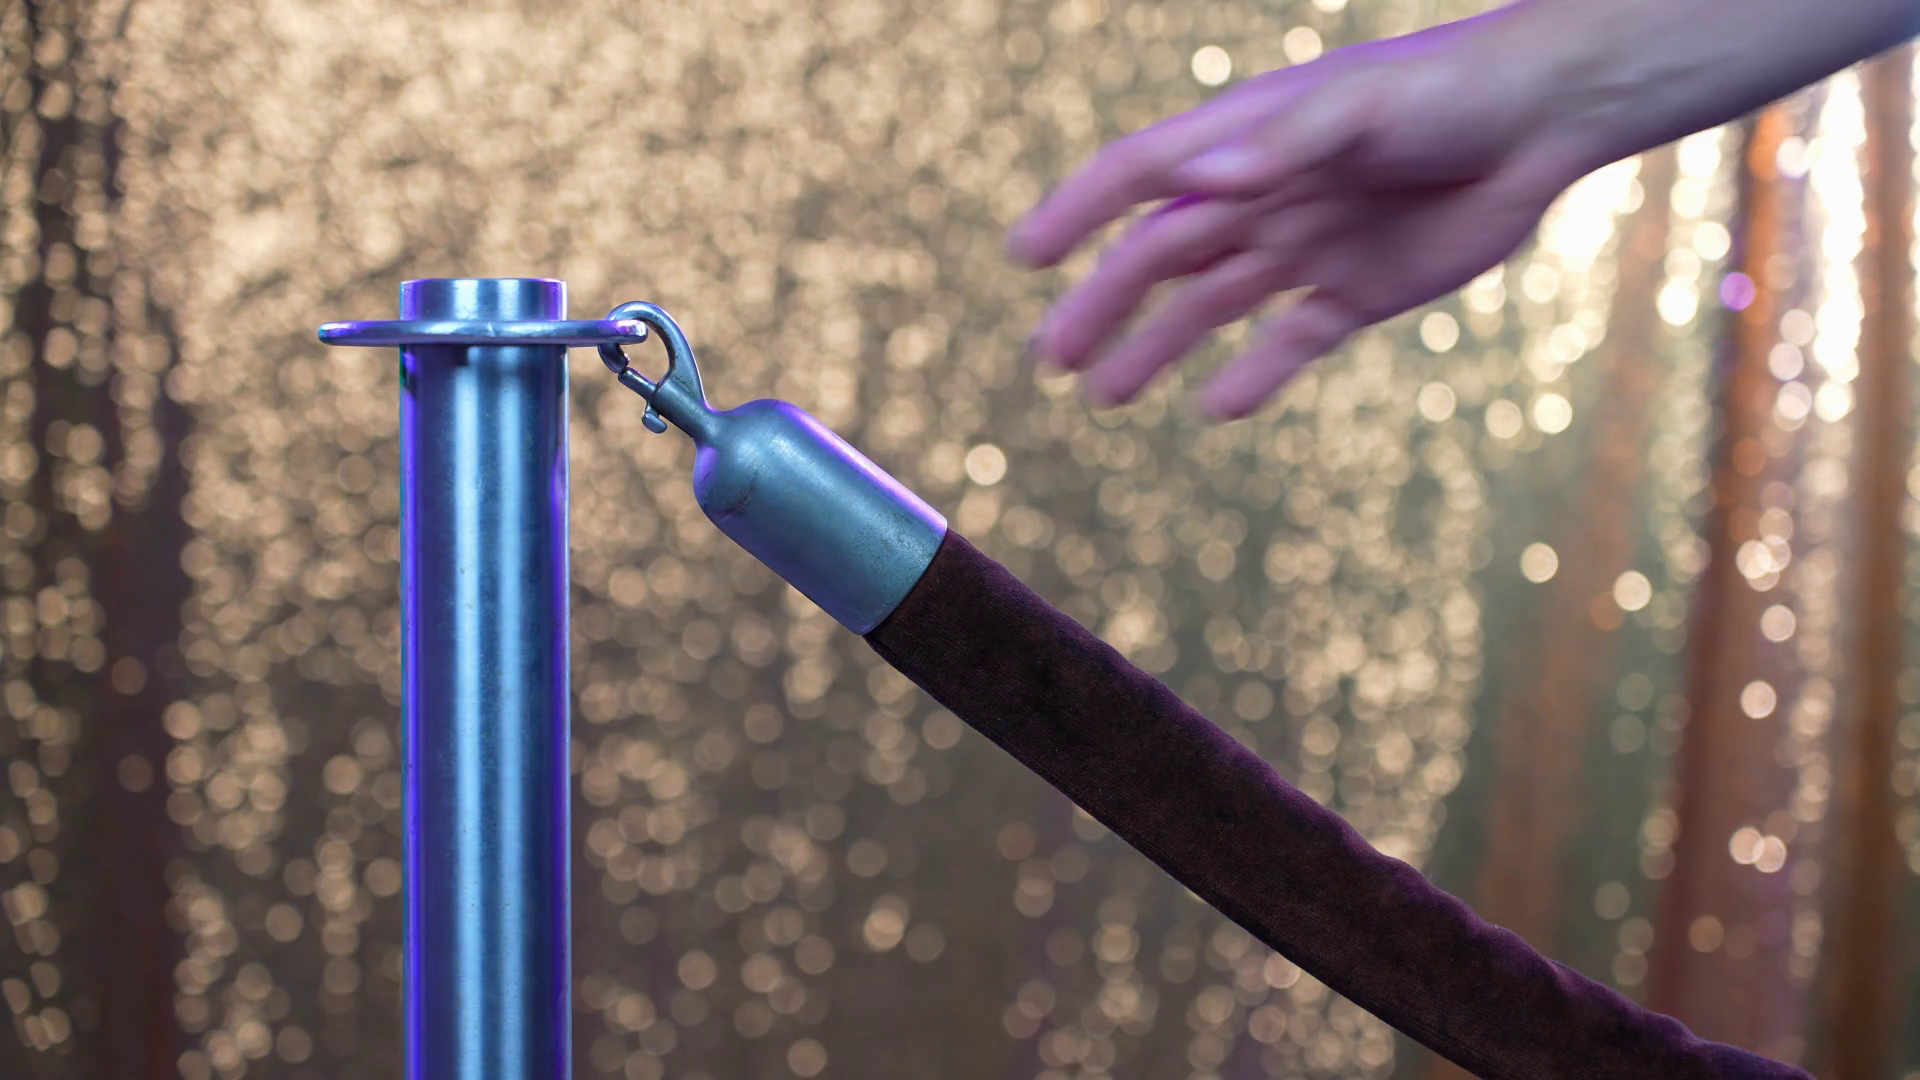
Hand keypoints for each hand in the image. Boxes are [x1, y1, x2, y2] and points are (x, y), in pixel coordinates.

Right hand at [1007, 4, 1599, 419]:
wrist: (1549, 118)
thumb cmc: (1449, 91)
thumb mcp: (1361, 109)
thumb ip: (1280, 146)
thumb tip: (1200, 183)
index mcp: (1245, 139)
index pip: (1137, 176)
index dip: (1077, 212)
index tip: (1025, 256)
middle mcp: (1262, 193)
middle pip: (1161, 256)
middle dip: (1102, 306)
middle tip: (1051, 358)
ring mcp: (1306, 244)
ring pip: (1211, 307)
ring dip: (1156, 348)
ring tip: (1105, 396)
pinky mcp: (1357, 290)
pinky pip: (1290, 340)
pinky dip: (1253, 375)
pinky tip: (1215, 408)